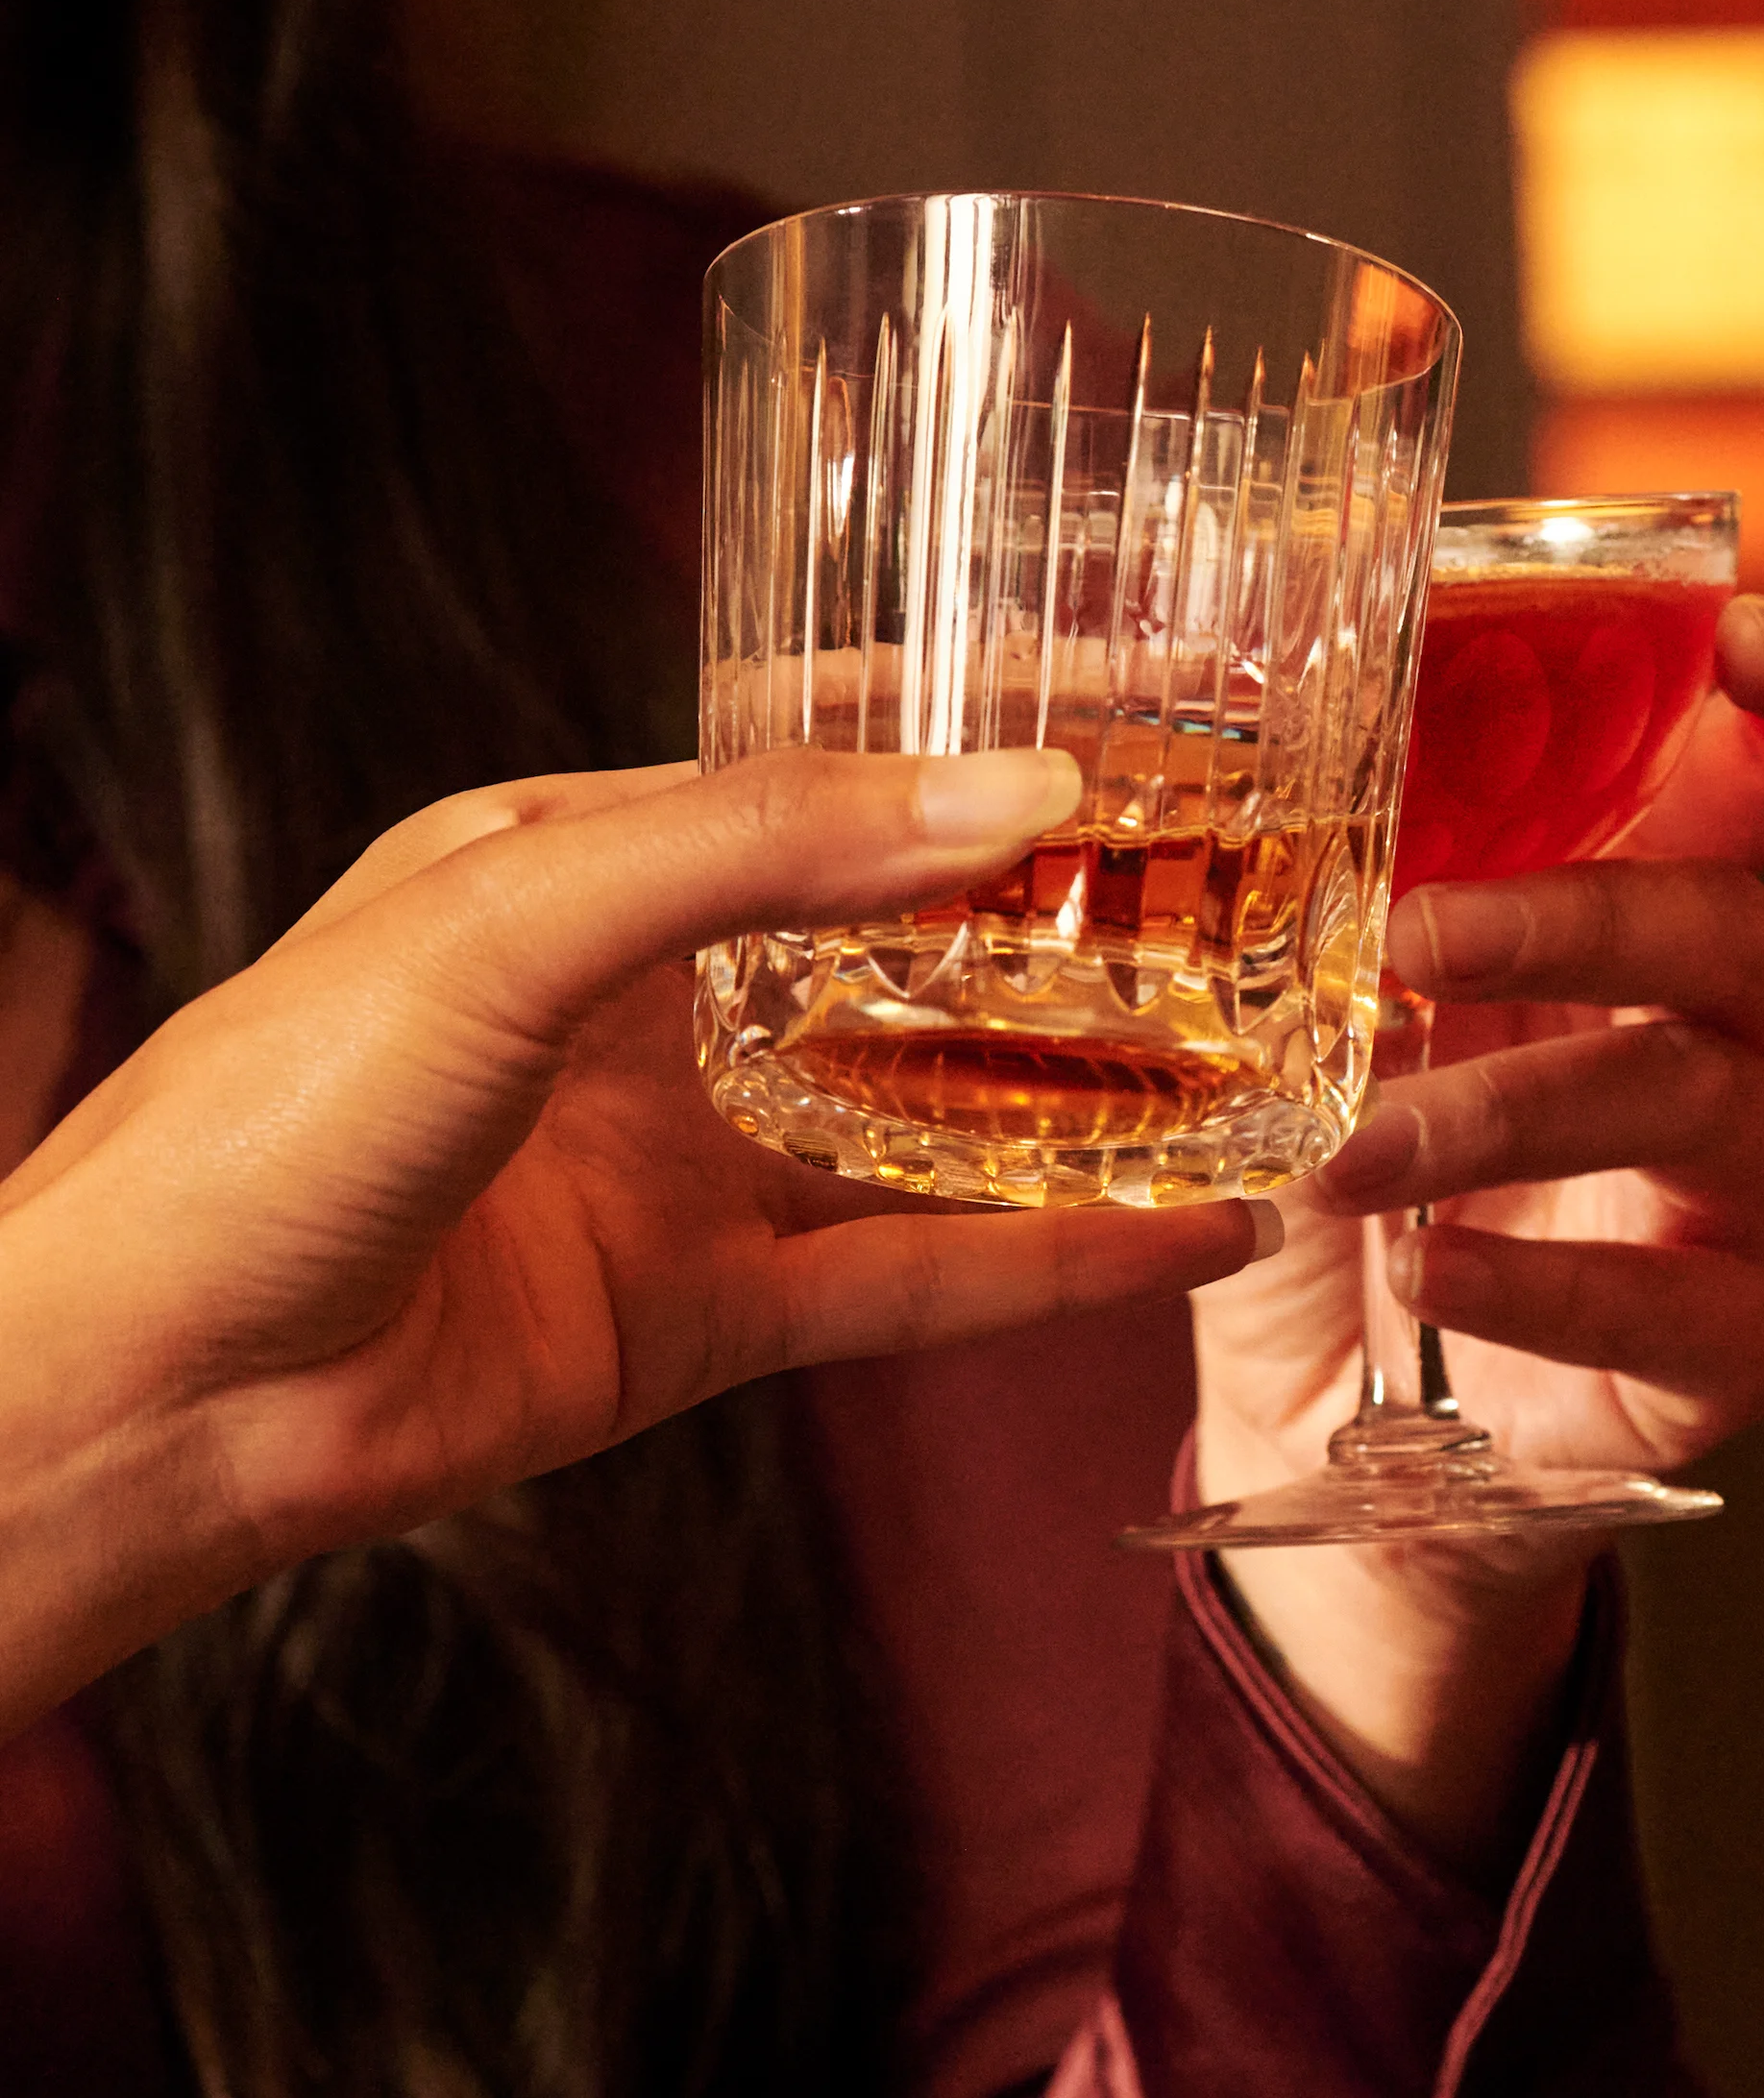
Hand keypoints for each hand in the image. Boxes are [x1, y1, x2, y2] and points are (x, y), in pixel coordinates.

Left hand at [0, 749, 1255, 1732]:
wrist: (164, 1386)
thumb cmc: (270, 1114)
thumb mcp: (508, 915)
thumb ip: (757, 848)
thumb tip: (1004, 794)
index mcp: (571, 853)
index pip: (818, 768)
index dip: (979, 738)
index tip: (1152, 711)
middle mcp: (642, 1002)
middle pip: (900, 945)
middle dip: (1063, 919)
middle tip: (1248, 890)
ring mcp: (677, 1162)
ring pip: (927, 1119)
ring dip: (1083, 1100)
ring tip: (1264, 1067)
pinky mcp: (699, 1315)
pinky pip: (906, 1278)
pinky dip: (1045, 1263)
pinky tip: (1183, 1235)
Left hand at [1189, 595, 1763, 1866]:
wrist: (1323, 1429)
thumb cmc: (1325, 1200)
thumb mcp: (1295, 1035)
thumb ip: (1301, 909)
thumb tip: (1198, 733)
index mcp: (1631, 937)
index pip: (1759, 786)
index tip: (1736, 630)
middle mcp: (1723, 1042)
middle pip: (1732, 928)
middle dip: (1573, 917)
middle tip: (1407, 943)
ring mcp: (1750, 1196)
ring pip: (1704, 1099)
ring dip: (1509, 1111)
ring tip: (1353, 1156)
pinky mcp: (1741, 1341)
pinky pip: (1689, 1301)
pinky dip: (1548, 1285)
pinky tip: (1432, 1282)